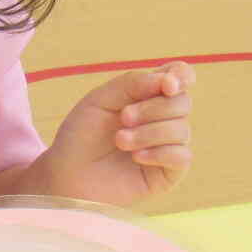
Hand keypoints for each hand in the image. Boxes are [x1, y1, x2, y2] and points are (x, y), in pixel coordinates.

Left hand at [36, 61, 194, 206]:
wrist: (68, 175)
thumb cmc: (82, 135)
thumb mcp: (101, 99)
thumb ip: (134, 83)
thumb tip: (170, 82)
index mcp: (149, 95)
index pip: (181, 76)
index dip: (181, 76)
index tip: (167, 85)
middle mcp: (163, 119)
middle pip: (183, 102)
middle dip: (153, 108)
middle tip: (123, 118)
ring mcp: (168, 146)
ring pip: (182, 130)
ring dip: (148, 133)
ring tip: (120, 141)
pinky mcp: (169, 173)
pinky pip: (183, 156)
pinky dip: (159, 153)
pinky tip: (136, 157)